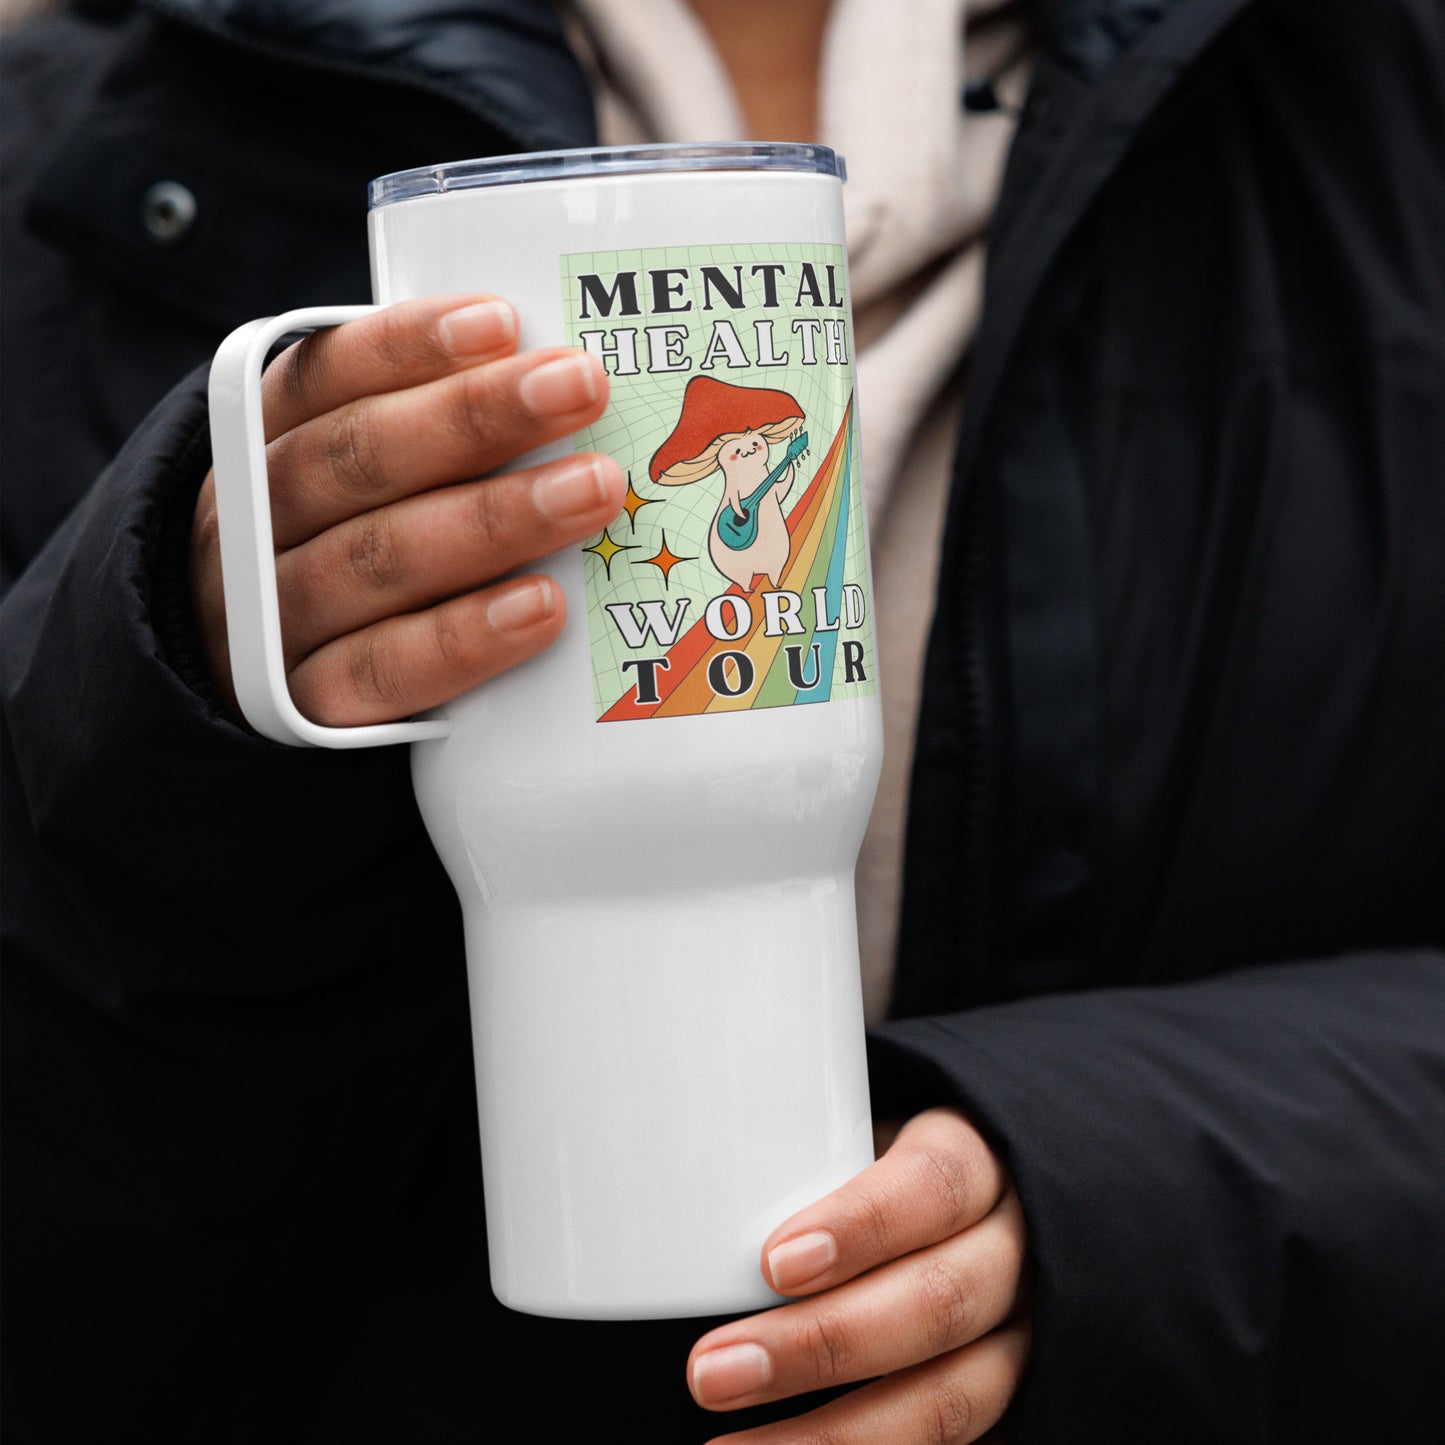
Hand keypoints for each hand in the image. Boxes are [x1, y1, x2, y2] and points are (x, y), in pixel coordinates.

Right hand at [190, 295, 623, 722]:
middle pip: (357, 458)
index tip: (503, 322)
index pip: (325, 375)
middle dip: (474, 418)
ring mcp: (273, 617)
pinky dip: (464, 637)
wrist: (248, 675)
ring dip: (492, 520)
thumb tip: (557, 378)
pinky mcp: (308, 705)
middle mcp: (252, 521)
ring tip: (592, 490)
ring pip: (376, 558)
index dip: (409, 346)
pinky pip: (384, 670)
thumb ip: (427, 427)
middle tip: (580, 388)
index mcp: (262, 440)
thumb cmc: (335, 545)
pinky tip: (542, 606)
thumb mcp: (349, 471)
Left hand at [687, 1108, 1030, 1442]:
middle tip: (708, 1370)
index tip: (771, 1262)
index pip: (933, 1186)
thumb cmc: (882, 1169)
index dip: (860, 1226)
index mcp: (977, 1164)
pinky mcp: (1013, 1407)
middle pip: (936, 1302)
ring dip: (834, 1436)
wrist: (974, 1215)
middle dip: (818, 1346)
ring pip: (950, 1399)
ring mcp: (1021, 1340)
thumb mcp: (857, 1139)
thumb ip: (798, 1163)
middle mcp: (1014, 1253)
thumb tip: (672, 1194)